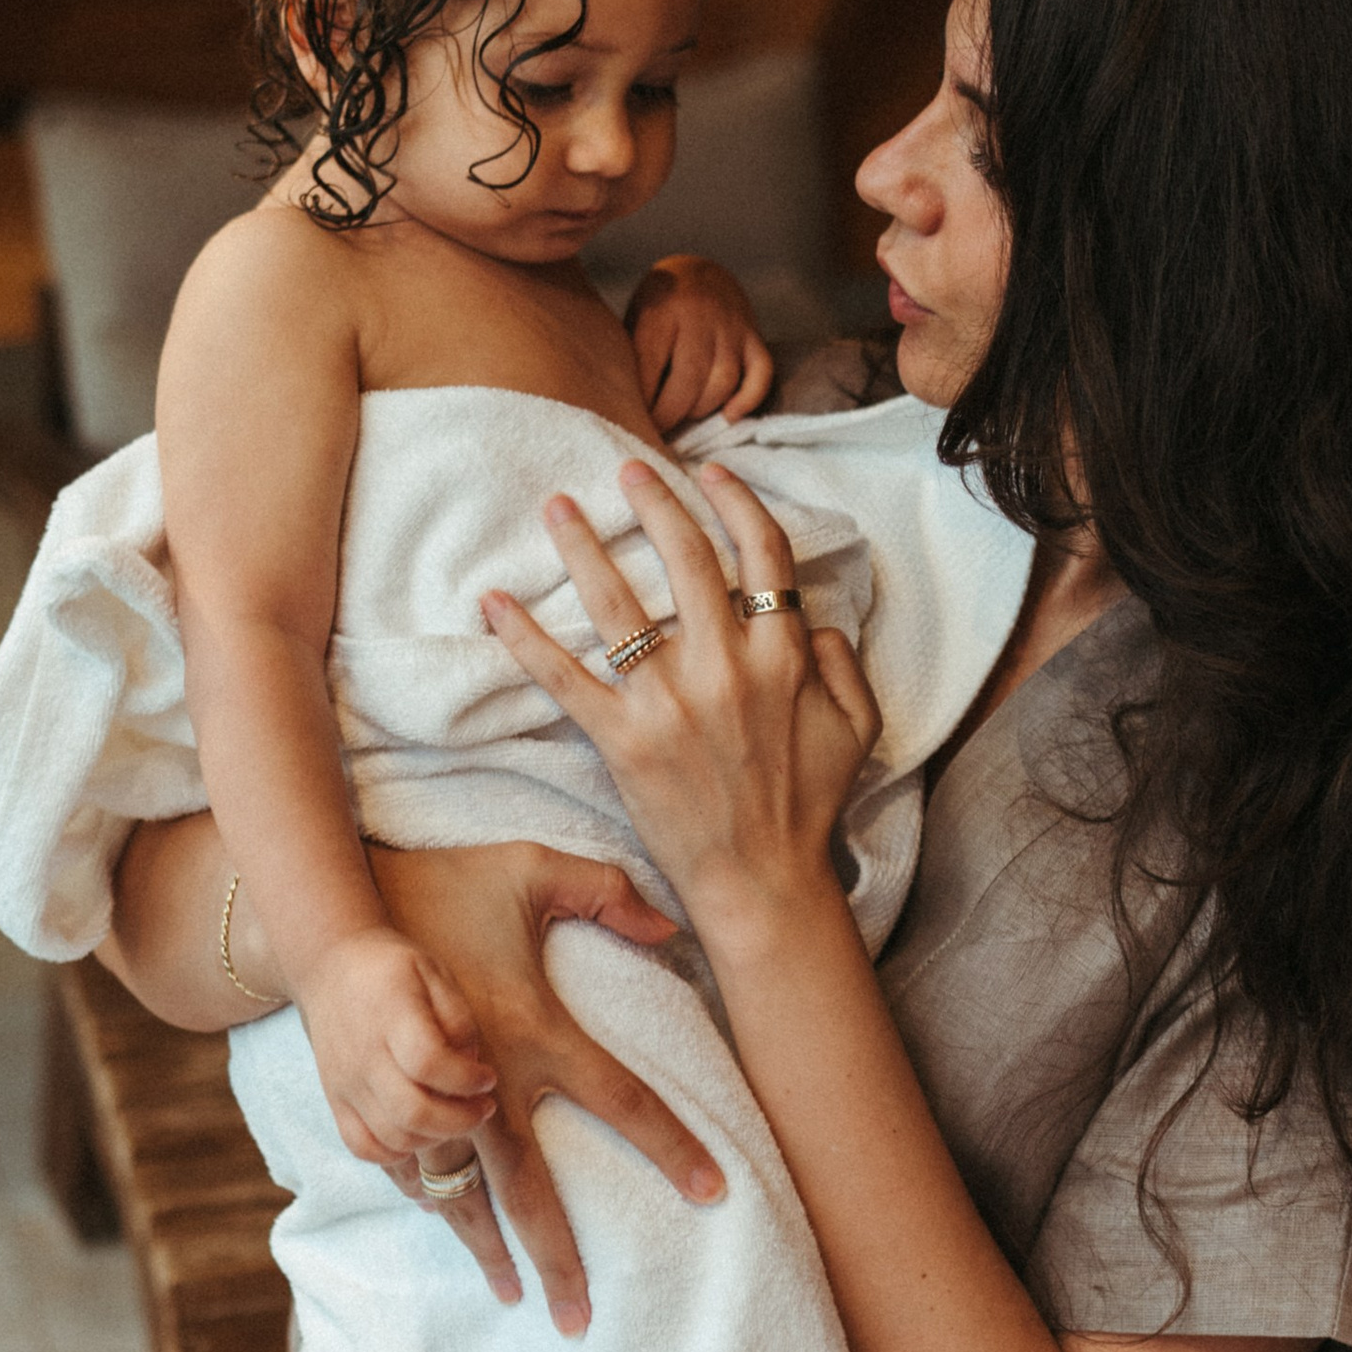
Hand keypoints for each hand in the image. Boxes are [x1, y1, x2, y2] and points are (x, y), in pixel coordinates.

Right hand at [292, 925, 497, 1161]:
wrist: (328, 966)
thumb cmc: (390, 969)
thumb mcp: (434, 973)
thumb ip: (458, 1019)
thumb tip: (471, 1066)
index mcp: (392, 1017)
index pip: (429, 1064)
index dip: (467, 1080)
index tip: (487, 1077)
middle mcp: (364, 1056)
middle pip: (413, 1112)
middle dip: (461, 1120)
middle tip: (483, 1107)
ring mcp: (345, 1083)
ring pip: (393, 1137)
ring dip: (435, 1138)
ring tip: (456, 1117)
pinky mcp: (335, 1100)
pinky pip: (362, 1146)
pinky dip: (395, 1154)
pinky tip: (420, 1136)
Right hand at [364, 842, 726, 1335]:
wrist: (334, 911)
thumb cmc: (440, 884)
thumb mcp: (530, 870)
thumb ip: (607, 894)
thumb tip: (675, 928)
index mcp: (534, 1030)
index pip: (624, 1102)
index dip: (674, 1148)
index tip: (716, 1194)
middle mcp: (485, 1082)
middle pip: (533, 1194)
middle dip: (560, 1261)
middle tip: (581, 1322)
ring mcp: (428, 1101)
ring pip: (465, 1200)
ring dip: (488, 1252)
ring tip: (513, 1301)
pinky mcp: (379, 1107)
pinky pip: (412, 1174)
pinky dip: (435, 1205)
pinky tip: (456, 1232)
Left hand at [480, 460, 881, 945]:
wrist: (763, 881)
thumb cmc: (810, 805)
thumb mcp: (858, 727)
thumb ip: (840, 661)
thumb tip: (810, 620)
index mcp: (784, 656)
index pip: (763, 554)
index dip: (738, 502)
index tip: (712, 473)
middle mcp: (726, 666)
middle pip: (686, 558)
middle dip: (654, 502)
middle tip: (627, 469)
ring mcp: (669, 702)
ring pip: (617, 603)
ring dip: (583, 546)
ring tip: (558, 507)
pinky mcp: (622, 740)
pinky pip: (563, 678)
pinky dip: (524, 638)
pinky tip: (493, 601)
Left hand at [628, 254, 772, 430]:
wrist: (699, 271)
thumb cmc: (658, 306)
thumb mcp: (637, 317)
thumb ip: (635, 355)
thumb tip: (627, 406)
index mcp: (662, 310)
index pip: (652, 365)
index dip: (644, 401)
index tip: (636, 422)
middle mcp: (700, 315)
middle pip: (690, 378)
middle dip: (671, 413)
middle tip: (658, 431)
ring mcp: (732, 326)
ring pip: (723, 380)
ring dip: (703, 409)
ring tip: (685, 419)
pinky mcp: (754, 336)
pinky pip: (761, 373)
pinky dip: (748, 399)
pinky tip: (729, 415)